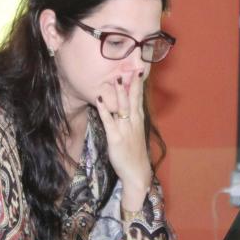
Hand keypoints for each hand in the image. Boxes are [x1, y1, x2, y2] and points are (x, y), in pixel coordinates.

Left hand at [94, 73, 152, 206]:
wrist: (137, 173)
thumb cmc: (134, 154)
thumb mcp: (134, 133)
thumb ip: (129, 120)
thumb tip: (123, 107)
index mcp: (138, 120)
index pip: (139, 98)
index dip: (138, 83)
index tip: (139, 68)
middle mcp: (133, 122)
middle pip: (134, 99)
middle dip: (132, 83)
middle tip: (133, 66)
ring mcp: (125, 130)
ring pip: (123, 108)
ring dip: (120, 93)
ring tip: (116, 79)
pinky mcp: (116, 139)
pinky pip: (109, 122)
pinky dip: (104, 110)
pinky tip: (100, 99)